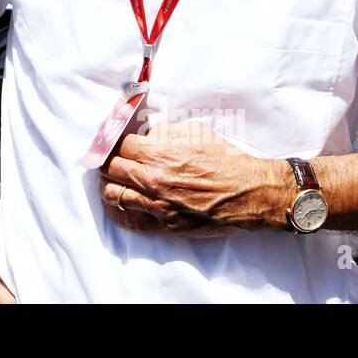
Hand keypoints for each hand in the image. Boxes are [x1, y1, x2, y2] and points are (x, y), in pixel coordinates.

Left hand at [100, 120, 282, 234]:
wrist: (250, 193)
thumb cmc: (225, 161)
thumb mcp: (195, 132)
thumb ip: (163, 132)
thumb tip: (143, 135)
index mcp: (160, 155)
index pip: (118, 146)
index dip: (114, 142)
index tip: (113, 141)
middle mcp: (153, 181)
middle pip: (109, 169)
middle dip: (107, 161)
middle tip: (110, 159)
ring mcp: (157, 206)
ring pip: (112, 195)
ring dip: (109, 184)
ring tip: (114, 180)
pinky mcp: (165, 226)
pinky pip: (128, 221)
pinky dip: (117, 211)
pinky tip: (117, 204)